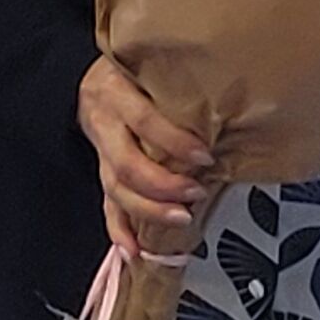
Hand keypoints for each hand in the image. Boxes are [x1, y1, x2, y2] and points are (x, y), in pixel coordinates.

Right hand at [76, 57, 215, 259]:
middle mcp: (106, 125)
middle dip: (164, 186)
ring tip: (180, 219)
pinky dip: (120, 231)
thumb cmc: (132, 73)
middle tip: (196, 194)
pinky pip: (107, 206)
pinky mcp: (101, 173)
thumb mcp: (151, 68)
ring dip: (149, 211)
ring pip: (117, 189)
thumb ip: (179, 89)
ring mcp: (101, 153)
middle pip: (128, 165)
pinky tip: (134, 251)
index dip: (174, 143)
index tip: (205, 156)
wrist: (86, 81)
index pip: (145, 121)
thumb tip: (233, 107)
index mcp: (118, 94)